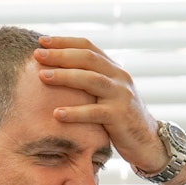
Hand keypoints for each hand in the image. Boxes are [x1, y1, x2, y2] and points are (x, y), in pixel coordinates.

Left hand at [34, 35, 185, 181]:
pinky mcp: (120, 117)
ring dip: (65, 76)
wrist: (148, 142)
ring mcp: (122, 96)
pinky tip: (57, 114)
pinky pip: (94, 112)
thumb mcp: (108, 95)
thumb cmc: (121, 119)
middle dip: (61, 55)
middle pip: (88, 59)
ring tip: (42, 77)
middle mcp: (120, 78)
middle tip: (37, 55)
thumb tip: (58, 71)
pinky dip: (75, 112)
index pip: (88, 47)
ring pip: (91, 80)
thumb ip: (91, 82)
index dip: (64, 42)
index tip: (41, 42)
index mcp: (114, 69)